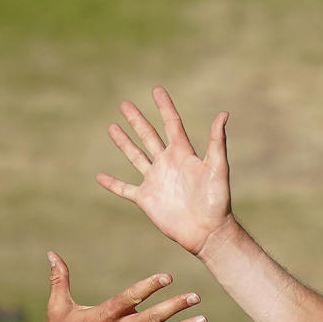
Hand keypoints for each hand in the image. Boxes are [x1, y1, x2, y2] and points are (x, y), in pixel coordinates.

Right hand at [40, 252, 205, 321]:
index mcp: (104, 316)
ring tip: (202, 320)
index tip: (167, 277)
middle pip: (152, 318)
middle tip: (196, 296)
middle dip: (175, 306)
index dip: (150, 286)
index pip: (131, 298)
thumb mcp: (57, 308)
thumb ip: (59, 279)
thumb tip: (52, 254)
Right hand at [98, 86, 234, 254]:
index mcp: (184, 154)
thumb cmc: (217, 200)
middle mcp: (167, 164)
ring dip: (123, 142)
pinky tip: (99, 176)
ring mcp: (155, 180)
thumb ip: (217, 142)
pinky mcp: (146, 199)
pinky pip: (124, 189)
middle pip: (148, 136)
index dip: (164, 107)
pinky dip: (112, 183)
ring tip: (112, 127)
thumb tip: (223, 114)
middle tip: (124, 104)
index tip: (156, 90)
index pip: (172, 124)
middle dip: (137, 120)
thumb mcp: (218, 168)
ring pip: (135, 156)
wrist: (207, 231)